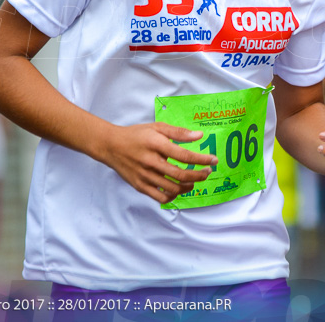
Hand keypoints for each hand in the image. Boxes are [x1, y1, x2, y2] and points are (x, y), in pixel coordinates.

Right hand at [101, 122, 216, 203]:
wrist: (110, 146)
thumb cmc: (136, 135)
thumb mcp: (157, 127)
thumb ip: (179, 132)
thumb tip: (199, 136)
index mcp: (156, 144)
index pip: (184, 155)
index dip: (202, 160)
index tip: (213, 160)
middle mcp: (150, 161)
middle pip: (181, 175)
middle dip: (199, 175)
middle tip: (207, 172)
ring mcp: (144, 176)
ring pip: (172, 188)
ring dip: (188, 186)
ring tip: (194, 181)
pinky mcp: (140, 186)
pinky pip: (160, 197)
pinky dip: (173, 195)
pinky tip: (178, 189)